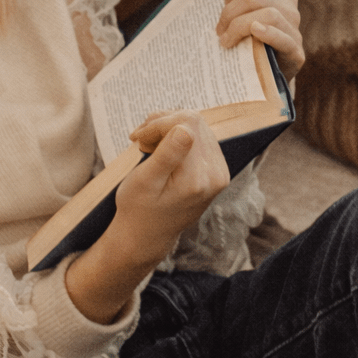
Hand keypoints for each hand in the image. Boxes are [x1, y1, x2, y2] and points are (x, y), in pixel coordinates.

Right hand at [65, 109, 228, 323]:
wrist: (146, 236)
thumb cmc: (138, 210)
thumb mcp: (144, 182)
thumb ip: (167, 155)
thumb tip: (186, 128)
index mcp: (199, 178)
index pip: (186, 123)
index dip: (158, 124)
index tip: (138, 139)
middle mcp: (217, 174)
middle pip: (194, 121)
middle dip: (163, 124)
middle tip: (141, 140)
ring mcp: (219, 172)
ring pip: (196, 125)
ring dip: (169, 128)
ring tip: (148, 145)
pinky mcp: (216, 169)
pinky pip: (199, 136)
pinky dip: (177, 136)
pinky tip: (161, 148)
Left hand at [216, 0, 303, 80]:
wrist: (263, 74)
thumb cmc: (252, 36)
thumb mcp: (252, 9)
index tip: (224, 4)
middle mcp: (292, 8)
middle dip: (230, 12)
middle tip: (219, 30)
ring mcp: (295, 31)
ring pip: (266, 14)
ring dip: (238, 26)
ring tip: (225, 41)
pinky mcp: (295, 54)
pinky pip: (283, 38)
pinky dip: (267, 33)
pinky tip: (254, 33)